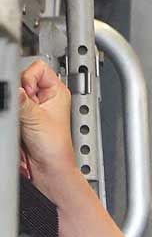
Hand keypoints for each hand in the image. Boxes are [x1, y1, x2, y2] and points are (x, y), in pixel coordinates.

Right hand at [18, 60, 77, 192]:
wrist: (49, 169)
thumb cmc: (55, 147)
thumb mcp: (36, 119)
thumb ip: (21, 100)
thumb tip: (11, 87)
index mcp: (57, 91)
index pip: (38, 67)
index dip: (29, 78)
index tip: (27, 93)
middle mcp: (45, 97)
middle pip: (20, 80)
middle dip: (19, 96)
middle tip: (25, 111)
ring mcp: (32, 107)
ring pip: (12, 96)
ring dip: (14, 109)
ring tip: (24, 122)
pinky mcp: (22, 118)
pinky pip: (9, 109)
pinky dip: (10, 117)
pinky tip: (18, 127)